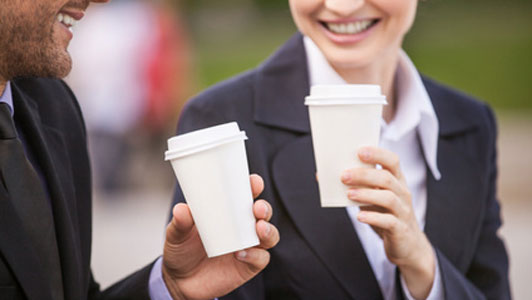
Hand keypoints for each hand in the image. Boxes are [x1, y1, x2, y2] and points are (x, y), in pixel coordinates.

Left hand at [162, 174, 279, 299]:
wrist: (180, 281)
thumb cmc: (182, 250)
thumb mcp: (176, 234)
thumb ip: (180, 223)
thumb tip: (182, 209)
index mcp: (228, 211)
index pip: (246, 194)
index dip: (254, 186)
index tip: (253, 182)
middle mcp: (242, 226)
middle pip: (263, 212)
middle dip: (264, 208)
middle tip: (257, 208)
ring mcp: (248, 245)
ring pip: (269, 235)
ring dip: (268, 230)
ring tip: (258, 228)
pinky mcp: (249, 265)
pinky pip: (261, 258)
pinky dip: (255, 255)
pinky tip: (241, 253)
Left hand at [341, 147, 434, 298]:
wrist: (407, 245)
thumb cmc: (385, 215)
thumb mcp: (373, 198)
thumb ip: (356, 186)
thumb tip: (322, 175)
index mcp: (397, 181)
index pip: (392, 161)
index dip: (377, 154)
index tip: (359, 151)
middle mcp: (402, 193)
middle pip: (386, 178)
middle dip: (364, 174)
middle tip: (344, 175)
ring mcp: (403, 211)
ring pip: (388, 198)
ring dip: (367, 194)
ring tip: (349, 194)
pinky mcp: (400, 229)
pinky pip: (388, 221)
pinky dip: (373, 217)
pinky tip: (359, 216)